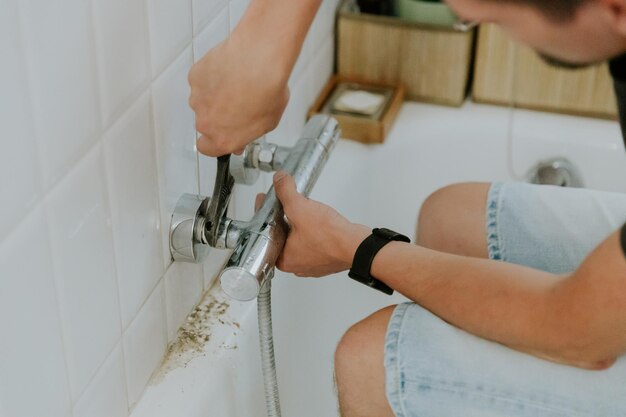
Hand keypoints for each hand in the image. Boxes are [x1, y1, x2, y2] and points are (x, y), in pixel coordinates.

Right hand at [188, 31, 289, 155]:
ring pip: (203, 101)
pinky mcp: (195, 78)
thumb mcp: (267, 122)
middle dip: (218, 115)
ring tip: (235, 84)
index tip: (221, 134)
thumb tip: (243, 135)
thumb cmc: (266, 90)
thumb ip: (248, 132)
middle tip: (236, 103)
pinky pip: (201, 81)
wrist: (258, 61)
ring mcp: (198, 99)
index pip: (207, 148)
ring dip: (215, 95)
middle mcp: (206, 122)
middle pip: (206, 123)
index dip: (214, 141)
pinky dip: (212, 77)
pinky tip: (228, 72)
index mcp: (224, 139)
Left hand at [255, 171, 370, 276]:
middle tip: (280, 204)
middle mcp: (297, 265)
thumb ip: (286, 192)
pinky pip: (313, 243)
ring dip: (297, 225)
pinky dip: (312, 231)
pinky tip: (315, 221)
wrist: (357, 246)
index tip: (264, 202)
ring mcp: (312, 264)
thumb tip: (279, 180)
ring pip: (298, 241)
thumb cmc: (330, 237)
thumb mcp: (300, 208)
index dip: (263, 214)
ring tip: (298, 210)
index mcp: (284, 259)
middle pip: (281, 237)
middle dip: (280, 219)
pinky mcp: (326, 259)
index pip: (265, 233)